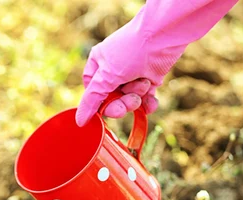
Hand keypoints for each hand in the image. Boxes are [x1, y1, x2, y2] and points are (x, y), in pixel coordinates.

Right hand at [74, 6, 185, 126]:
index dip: (101, 104)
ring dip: (137, 98)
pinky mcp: (149, 78)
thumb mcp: (106, 76)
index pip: (93, 94)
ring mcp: (131, 76)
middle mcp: (113, 71)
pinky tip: (151, 101)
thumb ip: (92, 100)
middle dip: (122, 103)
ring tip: (144, 84)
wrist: (162, 35)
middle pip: (112, 100)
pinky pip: (145, 99)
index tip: (110, 108)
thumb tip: (79, 121)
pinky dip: (148, 103)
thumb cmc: (130, 49)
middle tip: (131, 100)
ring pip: (129, 100)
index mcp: (97, 66)